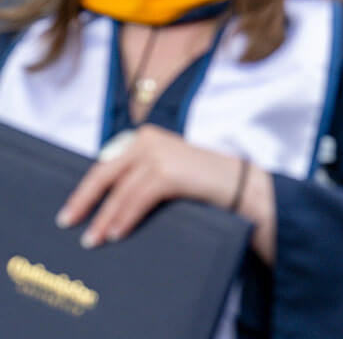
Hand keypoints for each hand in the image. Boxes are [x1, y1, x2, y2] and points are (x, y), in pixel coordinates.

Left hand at [57, 125, 274, 261]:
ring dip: (103, 218)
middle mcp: (147, 140)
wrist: (239, 184)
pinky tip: (115, 233)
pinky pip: (136, 200)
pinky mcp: (168, 172)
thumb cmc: (203, 182)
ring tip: (92, 240)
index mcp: (145, 137)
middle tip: (68, 222)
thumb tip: (106, 199)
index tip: (73, 209)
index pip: (106, 165)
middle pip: (104, 174)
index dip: (86, 189)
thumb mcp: (167, 169)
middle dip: (84, 201)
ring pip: (119, 192)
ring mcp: (158, 154)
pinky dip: (123, 218)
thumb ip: (141, 173)